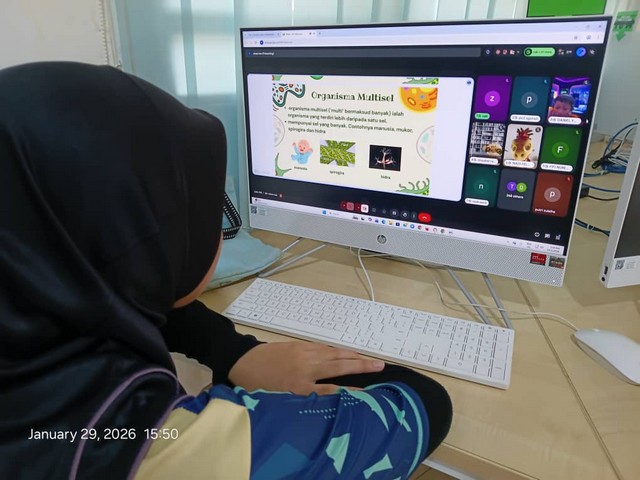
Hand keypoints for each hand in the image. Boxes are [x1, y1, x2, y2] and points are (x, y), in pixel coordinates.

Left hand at [227, 341, 384, 394]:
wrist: (242, 361)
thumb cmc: (258, 386)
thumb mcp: (279, 400)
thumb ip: (302, 400)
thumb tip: (325, 400)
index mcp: (299, 385)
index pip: (332, 389)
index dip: (351, 391)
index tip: (368, 392)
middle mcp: (305, 368)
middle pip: (338, 366)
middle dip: (361, 365)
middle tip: (380, 365)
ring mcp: (303, 353)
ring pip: (333, 353)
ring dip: (352, 355)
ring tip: (368, 358)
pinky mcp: (300, 345)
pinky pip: (323, 347)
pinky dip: (336, 350)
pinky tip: (344, 352)